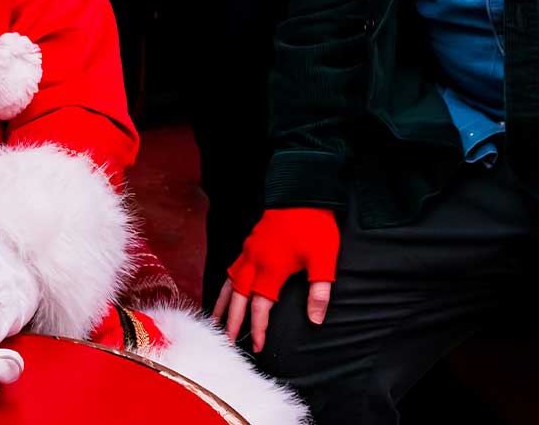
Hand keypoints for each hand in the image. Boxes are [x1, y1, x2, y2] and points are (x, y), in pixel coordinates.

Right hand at [214, 207, 339, 353]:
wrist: (301, 191)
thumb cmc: (313, 225)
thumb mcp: (323, 259)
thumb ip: (319, 291)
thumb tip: (315, 320)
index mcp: (271, 268)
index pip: (260, 306)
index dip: (257, 327)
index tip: (257, 346)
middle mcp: (255, 261)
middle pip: (238, 296)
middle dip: (231, 320)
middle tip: (226, 340)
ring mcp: (250, 249)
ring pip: (230, 281)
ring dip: (222, 302)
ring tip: (215, 319)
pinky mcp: (250, 241)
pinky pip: (232, 267)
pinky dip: (226, 283)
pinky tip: (228, 289)